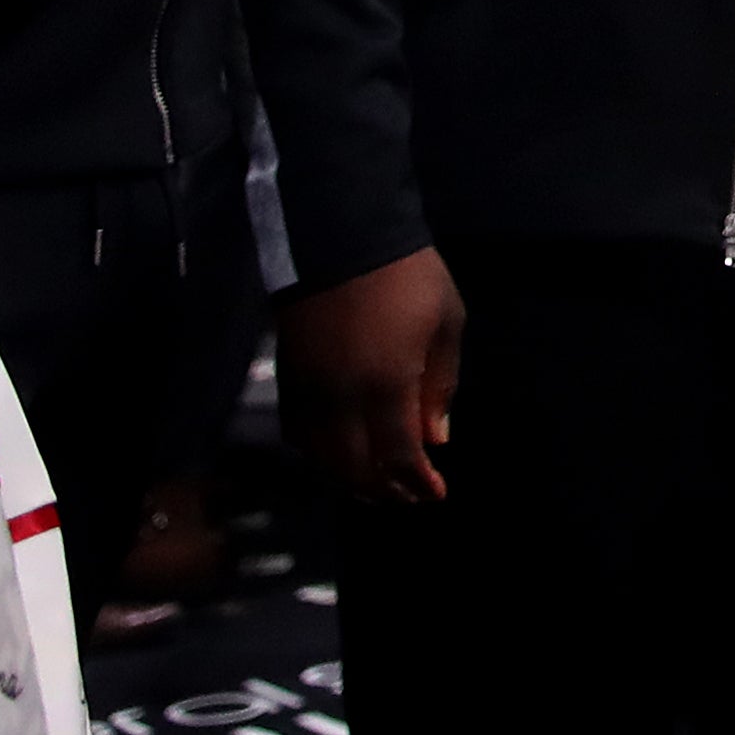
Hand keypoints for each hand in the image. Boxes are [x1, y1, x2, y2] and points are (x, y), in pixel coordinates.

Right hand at [275, 248, 465, 503]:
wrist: (340, 238)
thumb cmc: (407, 276)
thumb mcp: (446, 323)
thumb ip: (440, 386)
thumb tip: (436, 439)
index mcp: (385, 385)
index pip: (397, 456)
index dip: (416, 483)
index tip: (435, 494)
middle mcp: (340, 399)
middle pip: (355, 468)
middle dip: (384, 490)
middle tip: (409, 497)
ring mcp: (308, 391)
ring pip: (321, 459)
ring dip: (350, 481)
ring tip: (377, 487)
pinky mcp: (288, 379)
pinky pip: (298, 435)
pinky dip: (318, 456)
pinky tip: (337, 457)